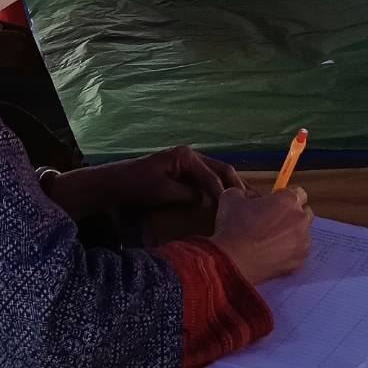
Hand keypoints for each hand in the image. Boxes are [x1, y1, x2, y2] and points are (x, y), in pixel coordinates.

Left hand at [111, 146, 246, 210]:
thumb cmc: (136, 186)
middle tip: (252, 204)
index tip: (235, 211)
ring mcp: (187, 164)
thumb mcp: (163, 191)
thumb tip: (209, 201)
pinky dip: (217, 190)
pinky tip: (226, 204)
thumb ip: (188, 195)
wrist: (114, 184)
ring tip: (245, 205)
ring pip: (216, 174)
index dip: (224, 194)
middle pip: (221, 169)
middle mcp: (190, 156)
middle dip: (235, 186)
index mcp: (186, 156)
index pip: (213, 175)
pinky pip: (206, 181)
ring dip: (229, 188)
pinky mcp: (183, 173)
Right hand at [212, 187, 312, 285]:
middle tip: (273, 221)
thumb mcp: (232, 197)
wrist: (233, 261)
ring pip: (302, 234)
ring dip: (291, 234)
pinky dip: (288, 252)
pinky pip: (297, 253)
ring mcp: (302, 243)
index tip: (276, 202)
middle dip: (292, 215)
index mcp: (288, 201)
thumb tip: (252, 198)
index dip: (286, 196)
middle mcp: (300, 220)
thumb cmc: (234, 228)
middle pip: (304, 213)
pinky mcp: (299, 262)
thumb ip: (247, 193)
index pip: (299, 192)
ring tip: (270, 240)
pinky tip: (271, 253)